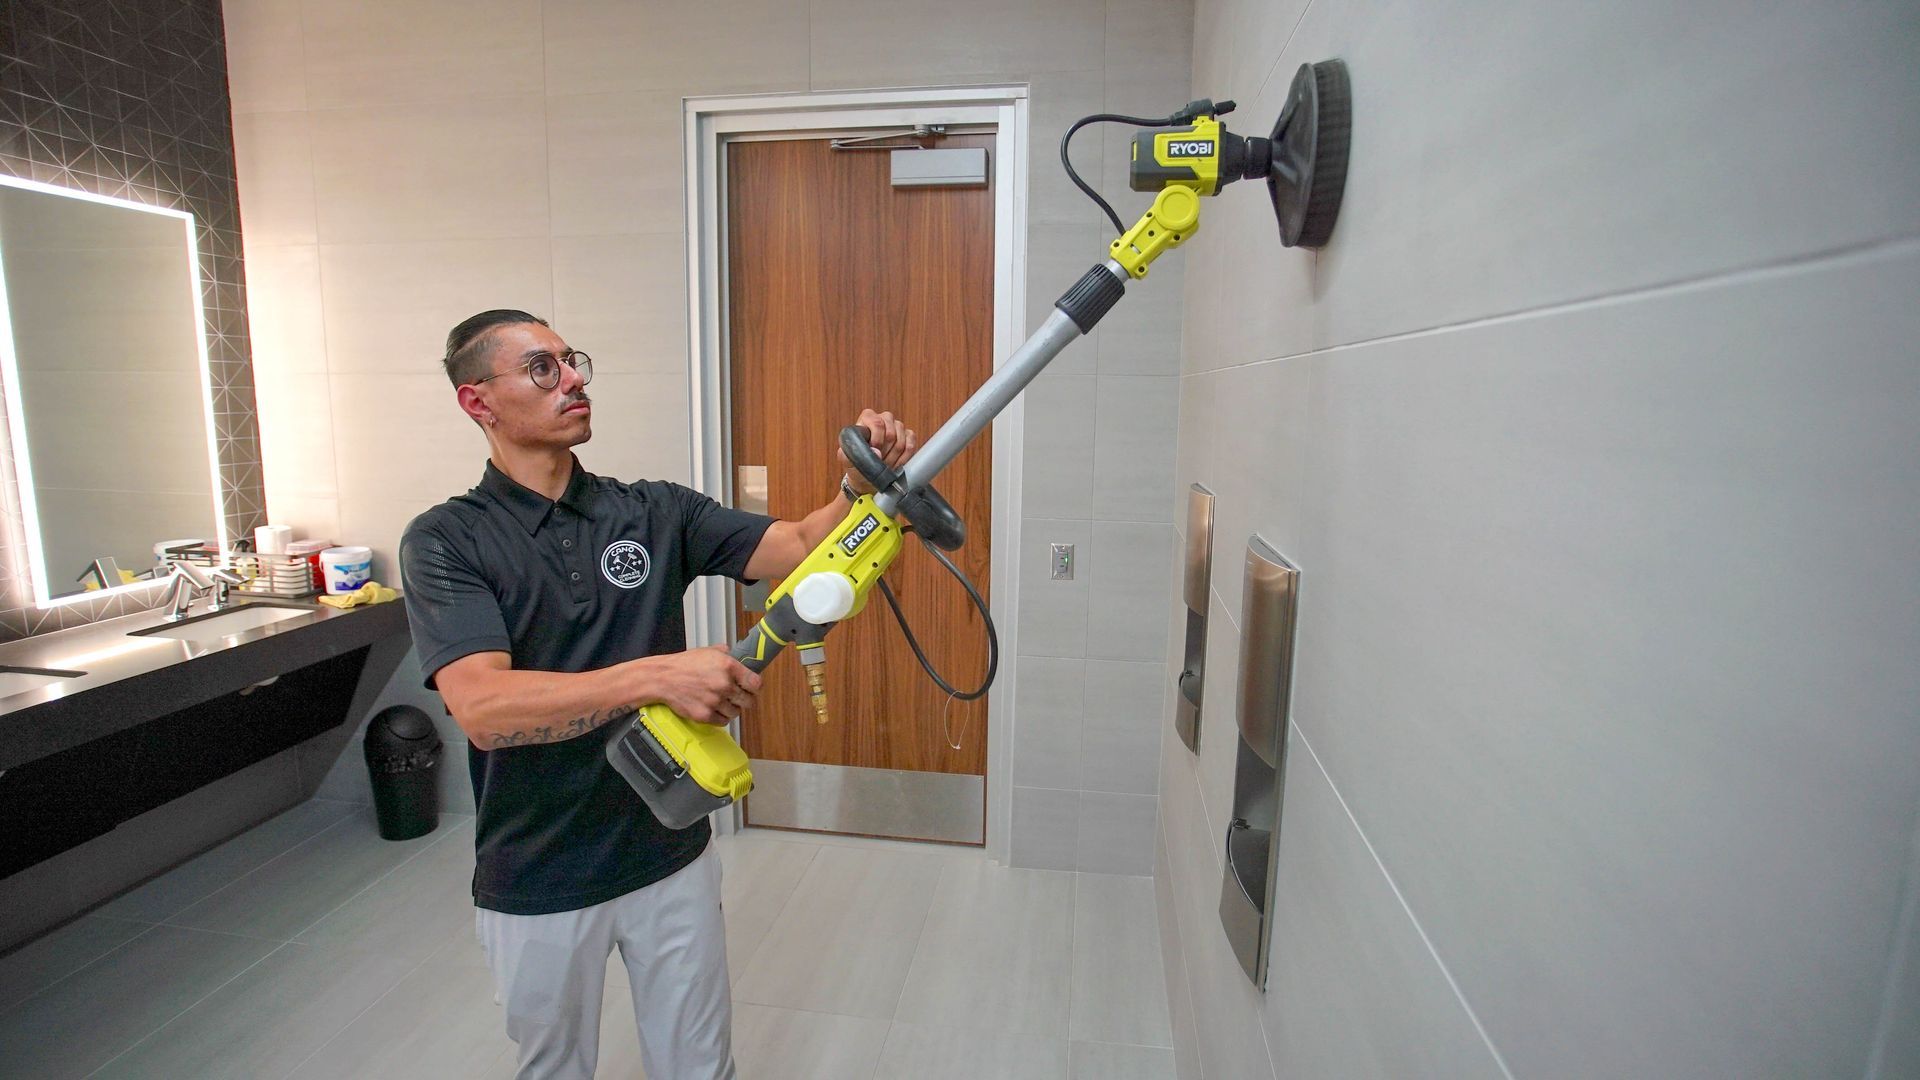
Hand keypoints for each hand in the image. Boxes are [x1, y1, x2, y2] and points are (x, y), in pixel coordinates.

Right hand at [642, 645, 761, 723]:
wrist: (663, 678)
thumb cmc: (683, 665)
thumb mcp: (708, 651)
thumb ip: (726, 654)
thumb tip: (738, 656)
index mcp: (728, 666)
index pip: (756, 683)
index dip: (755, 687)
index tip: (751, 688)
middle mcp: (724, 684)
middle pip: (748, 701)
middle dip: (744, 699)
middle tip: (737, 697)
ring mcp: (714, 701)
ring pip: (736, 713)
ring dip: (731, 709)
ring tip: (722, 702)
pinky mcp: (704, 715)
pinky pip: (723, 721)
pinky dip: (721, 717)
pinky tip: (715, 709)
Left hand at [839, 409, 917, 493]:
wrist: (867, 476)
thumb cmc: (856, 465)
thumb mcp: (846, 459)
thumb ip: (851, 454)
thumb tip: (876, 452)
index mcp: (867, 417)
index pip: (877, 423)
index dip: (876, 440)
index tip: (873, 451)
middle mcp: (884, 418)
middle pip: (891, 433)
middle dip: (885, 452)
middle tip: (879, 462)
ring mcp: (897, 427)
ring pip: (901, 440)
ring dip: (893, 457)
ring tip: (885, 464)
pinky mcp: (908, 436)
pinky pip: (911, 445)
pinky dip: (904, 458)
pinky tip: (896, 464)